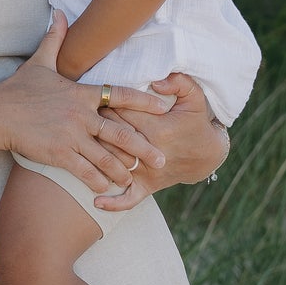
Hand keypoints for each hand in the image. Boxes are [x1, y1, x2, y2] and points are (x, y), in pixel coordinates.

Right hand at [0, 16, 171, 194]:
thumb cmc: (17, 89)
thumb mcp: (39, 62)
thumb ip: (54, 39)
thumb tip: (58, 13)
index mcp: (81, 94)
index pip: (120, 95)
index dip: (144, 101)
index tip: (163, 108)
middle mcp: (81, 115)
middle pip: (122, 133)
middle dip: (144, 148)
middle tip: (162, 159)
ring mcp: (71, 136)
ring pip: (106, 157)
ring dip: (122, 171)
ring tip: (133, 179)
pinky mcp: (58, 154)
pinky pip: (85, 171)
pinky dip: (98, 181)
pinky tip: (106, 188)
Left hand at [96, 71, 228, 210]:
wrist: (206, 155)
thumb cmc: (195, 122)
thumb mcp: (194, 97)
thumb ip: (179, 82)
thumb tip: (156, 82)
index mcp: (158, 129)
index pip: (123, 114)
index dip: (106, 105)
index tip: (97, 99)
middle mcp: (150, 154)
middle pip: (112, 139)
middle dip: (95, 129)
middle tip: (83, 120)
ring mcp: (148, 173)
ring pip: (113, 166)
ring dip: (94, 157)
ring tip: (79, 146)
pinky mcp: (148, 187)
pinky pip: (130, 199)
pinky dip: (113, 203)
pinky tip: (96, 201)